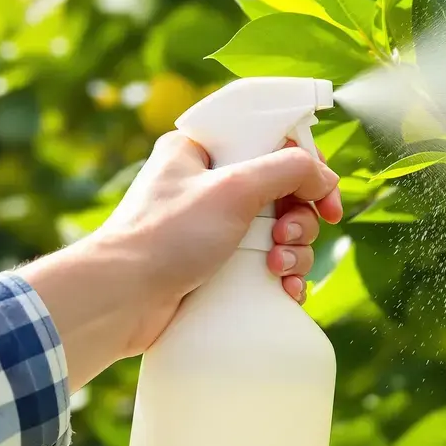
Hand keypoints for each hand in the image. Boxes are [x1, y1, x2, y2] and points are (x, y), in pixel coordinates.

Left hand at [18, 131, 341, 390]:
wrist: (120, 301)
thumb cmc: (165, 236)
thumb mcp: (233, 189)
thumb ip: (287, 169)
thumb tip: (323, 177)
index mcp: (203, 152)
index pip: (273, 144)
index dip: (307, 169)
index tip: (325, 197)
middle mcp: (210, 187)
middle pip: (286, 193)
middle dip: (300, 219)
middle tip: (286, 236)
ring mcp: (214, 230)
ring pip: (283, 233)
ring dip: (295, 251)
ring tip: (277, 268)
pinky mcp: (219, 269)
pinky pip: (270, 267)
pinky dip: (285, 277)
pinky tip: (285, 289)